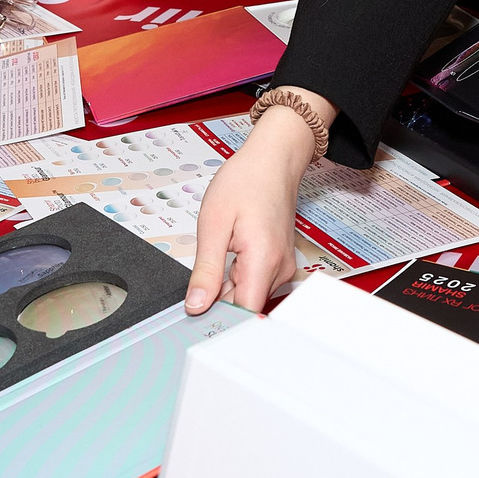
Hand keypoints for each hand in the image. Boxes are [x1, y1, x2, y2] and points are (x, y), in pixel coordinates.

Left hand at [184, 99, 330, 314]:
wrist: (273, 159)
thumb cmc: (246, 181)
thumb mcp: (214, 224)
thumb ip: (206, 270)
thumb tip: (196, 305)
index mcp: (263, 262)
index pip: (243, 314)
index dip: (218, 319)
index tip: (196, 315)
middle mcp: (279, 270)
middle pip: (245, 306)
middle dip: (218, 300)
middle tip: (199, 277)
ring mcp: (282, 266)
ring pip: (249, 294)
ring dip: (227, 285)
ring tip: (219, 253)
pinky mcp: (280, 261)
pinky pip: (255, 281)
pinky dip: (237, 275)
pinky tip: (230, 252)